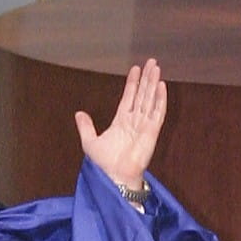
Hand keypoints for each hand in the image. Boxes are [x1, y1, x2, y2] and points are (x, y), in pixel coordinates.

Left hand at [75, 59, 165, 190]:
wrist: (113, 178)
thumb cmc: (104, 164)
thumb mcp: (90, 142)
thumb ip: (86, 126)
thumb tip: (79, 113)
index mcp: (121, 122)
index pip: (129, 97)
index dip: (132, 83)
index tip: (135, 69)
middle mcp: (134, 121)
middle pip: (142, 95)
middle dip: (146, 78)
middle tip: (151, 62)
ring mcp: (144, 126)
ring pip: (150, 100)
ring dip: (153, 84)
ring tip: (156, 68)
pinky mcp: (151, 132)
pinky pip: (157, 113)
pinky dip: (160, 100)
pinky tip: (161, 86)